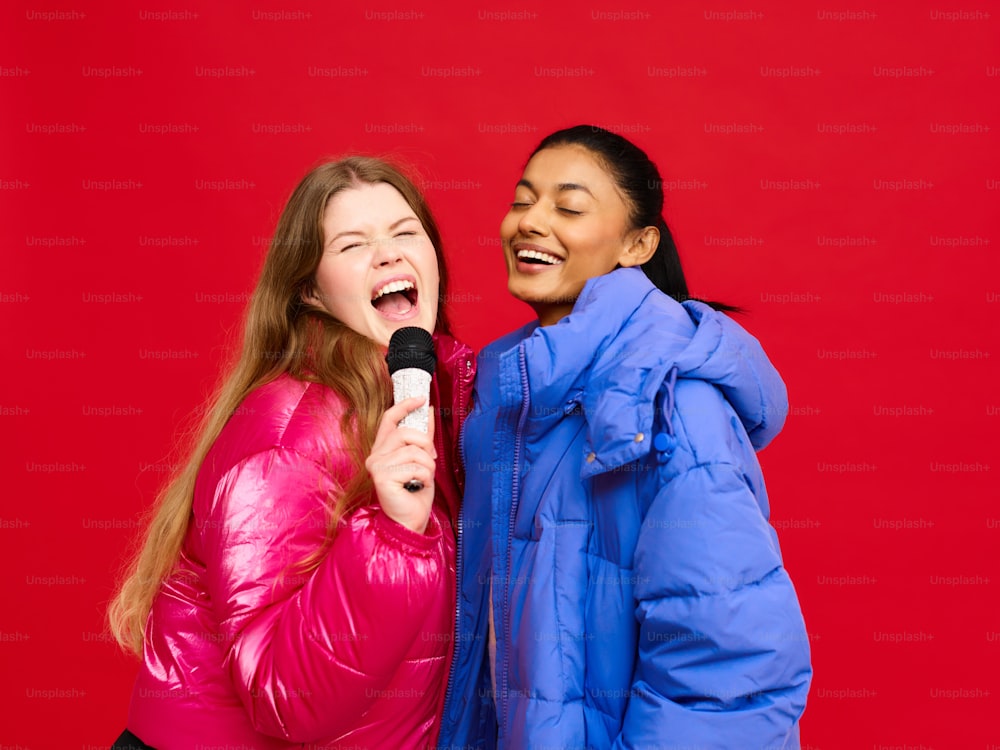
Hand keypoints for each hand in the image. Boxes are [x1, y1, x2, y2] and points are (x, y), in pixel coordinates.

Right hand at [365, 396, 436, 533]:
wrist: (410, 521)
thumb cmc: (415, 493)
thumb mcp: (422, 460)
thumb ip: (423, 437)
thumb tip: (428, 411)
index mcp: (383, 449)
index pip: (390, 418)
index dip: (405, 405)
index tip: (422, 398)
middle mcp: (375, 455)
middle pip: (405, 432)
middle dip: (426, 444)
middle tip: (431, 459)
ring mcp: (376, 466)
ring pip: (413, 450)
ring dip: (428, 466)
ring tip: (423, 479)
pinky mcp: (382, 477)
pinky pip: (414, 466)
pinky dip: (425, 477)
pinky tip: (418, 487)